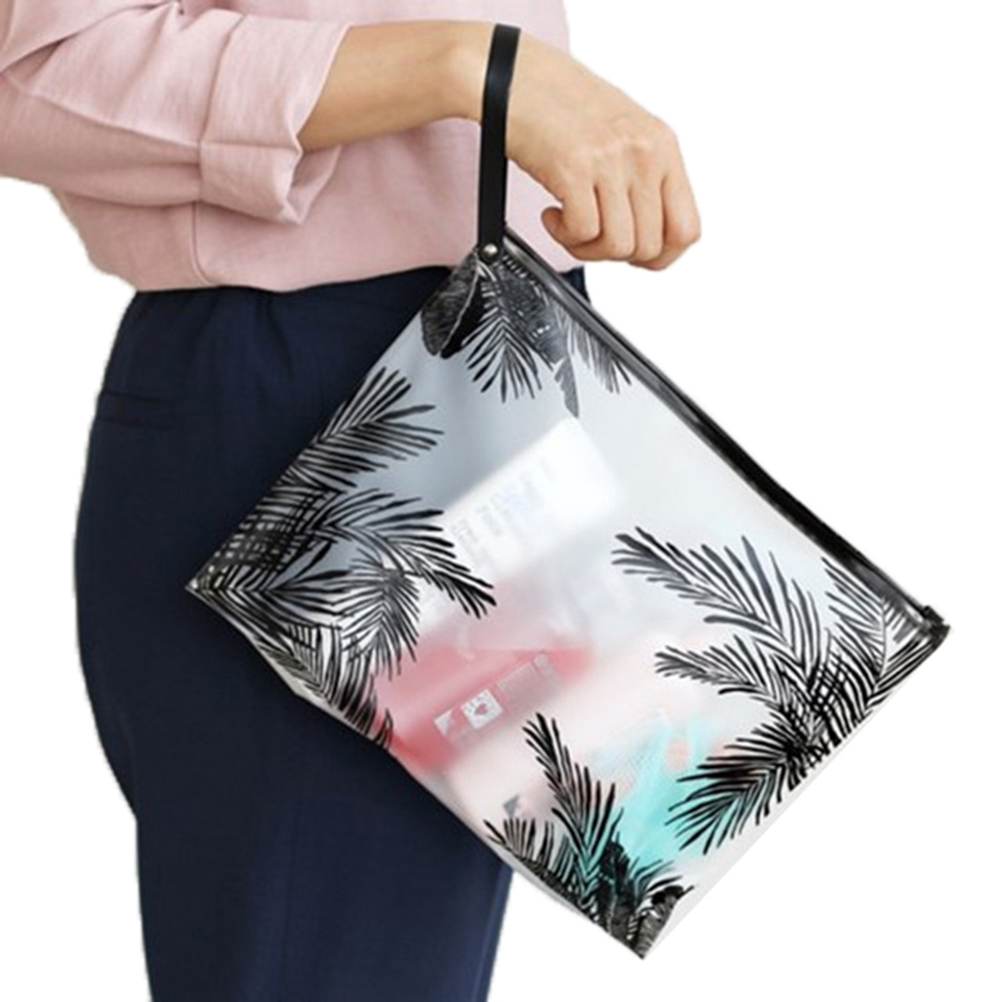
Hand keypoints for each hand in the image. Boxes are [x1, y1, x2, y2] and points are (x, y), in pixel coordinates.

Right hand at [456, 25, 700, 268]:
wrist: (513, 76)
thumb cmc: (562, 106)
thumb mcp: (624, 136)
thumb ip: (644, 180)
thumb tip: (649, 236)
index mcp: (662, 146)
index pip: (687, 229)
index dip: (660, 256)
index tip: (635, 255)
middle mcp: (643, 152)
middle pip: (648, 246)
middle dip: (614, 253)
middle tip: (591, 235)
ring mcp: (611, 160)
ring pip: (618, 246)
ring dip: (587, 248)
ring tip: (568, 224)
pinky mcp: (574, 168)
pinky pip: (582, 233)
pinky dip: (563, 235)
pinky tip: (552, 214)